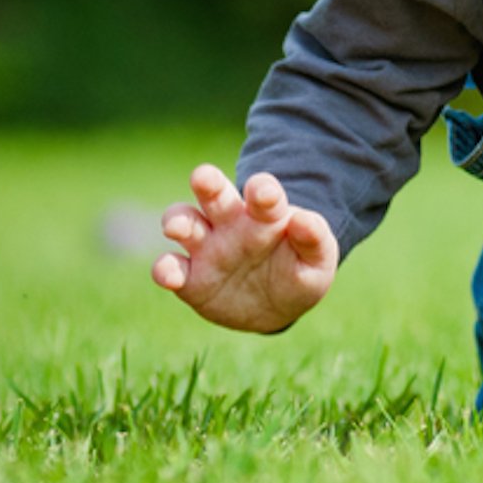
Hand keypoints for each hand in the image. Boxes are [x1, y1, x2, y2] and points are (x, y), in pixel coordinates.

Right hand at [151, 165, 337, 332]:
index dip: (261, 189)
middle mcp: (231, 223)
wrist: (277, 306)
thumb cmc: (300, 271)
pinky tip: (168, 274)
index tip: (262, 191)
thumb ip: (314, 239)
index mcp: (265, 214)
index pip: (262, 193)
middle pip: (214, 194)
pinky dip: (165, 269)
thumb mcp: (317, 261)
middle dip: (208, 183)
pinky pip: (171, 269)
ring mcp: (207, 248)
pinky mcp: (189, 279)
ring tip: (177, 228)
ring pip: (184, 222)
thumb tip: (303, 219)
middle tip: (203, 176)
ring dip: (178, 220)